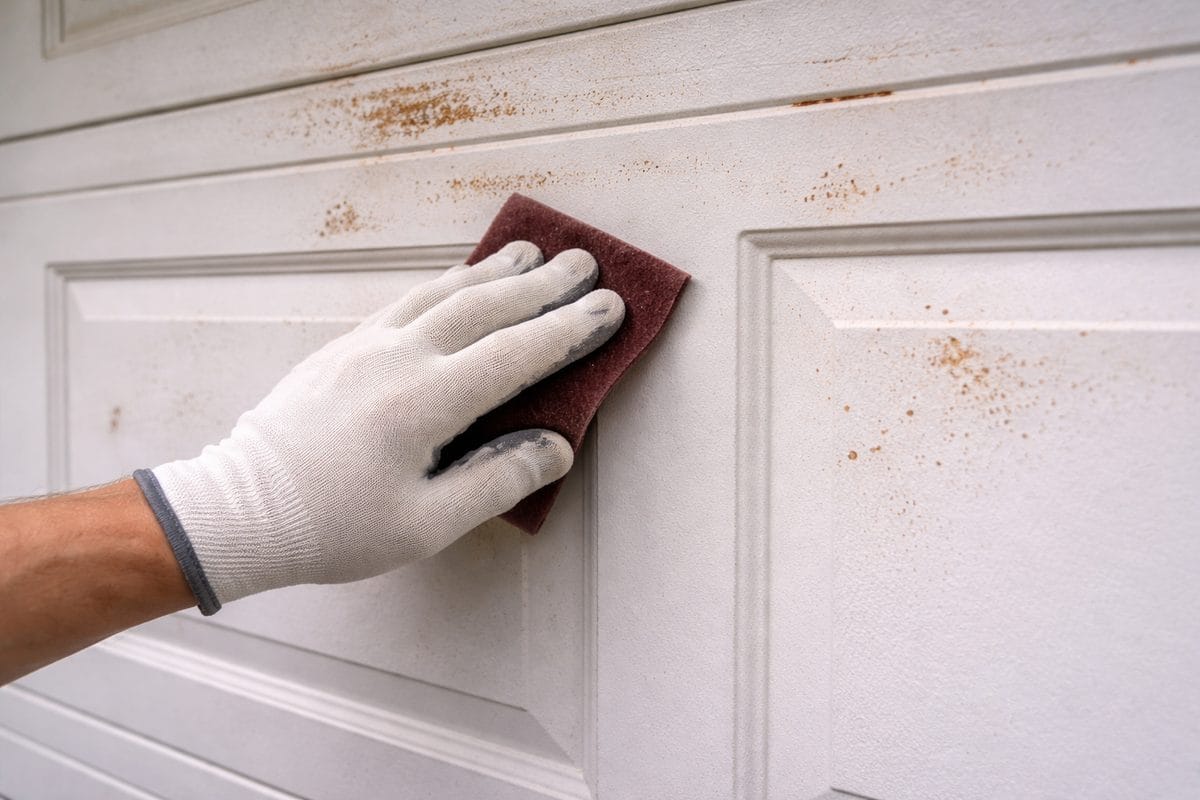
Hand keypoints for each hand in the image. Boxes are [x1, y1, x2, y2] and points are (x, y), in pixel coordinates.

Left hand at [134, 241, 624, 613]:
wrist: (241, 510)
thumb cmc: (333, 527)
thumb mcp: (424, 526)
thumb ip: (495, 482)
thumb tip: (555, 447)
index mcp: (424, 402)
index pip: (515, 353)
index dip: (568, 329)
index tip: (610, 309)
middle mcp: (398, 357)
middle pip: (483, 306)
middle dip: (542, 284)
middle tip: (586, 263)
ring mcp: (365, 345)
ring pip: (442, 292)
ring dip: (493, 271)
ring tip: (532, 252)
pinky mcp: (342, 347)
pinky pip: (407, 300)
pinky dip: (446, 284)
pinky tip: (461, 281)